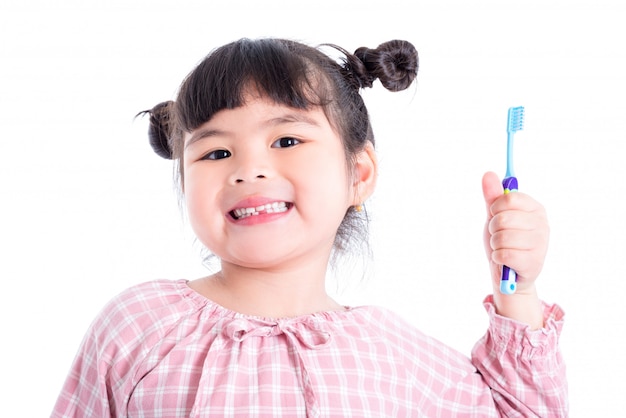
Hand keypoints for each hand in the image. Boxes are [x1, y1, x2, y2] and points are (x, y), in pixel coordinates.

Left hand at [481, 172, 548, 326]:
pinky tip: (503, 259)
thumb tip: (488, 174)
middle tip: (498, 235)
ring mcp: (540, 244)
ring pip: (501, 237)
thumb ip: (493, 196)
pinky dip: (497, 257)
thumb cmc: (504, 241)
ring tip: (502, 248)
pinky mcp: (534, 262)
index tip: (496, 215)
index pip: (509, 198)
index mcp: (535, 208)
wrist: (509, 273)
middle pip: (502, 218)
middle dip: (493, 229)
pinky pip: (503, 254)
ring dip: (494, 244)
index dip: (495, 208)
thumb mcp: (495, 216)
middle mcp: (542, 224)